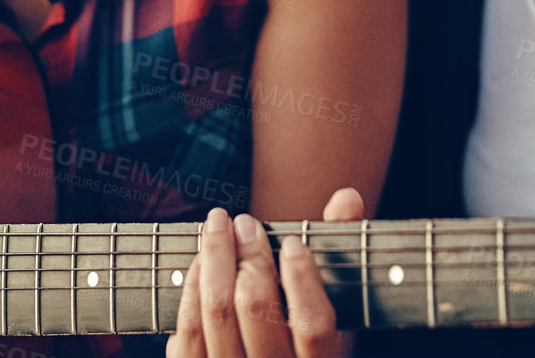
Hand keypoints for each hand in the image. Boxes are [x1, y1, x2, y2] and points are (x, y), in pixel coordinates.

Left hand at [168, 187, 363, 357]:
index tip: (293, 243)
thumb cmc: (304, 336)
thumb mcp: (333, 309)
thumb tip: (346, 197)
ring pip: (216, 315)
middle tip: (246, 222)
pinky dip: (191, 290)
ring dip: (214, 261)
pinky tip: (200, 263)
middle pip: (255, 309)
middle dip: (249, 256)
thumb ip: (341, 250)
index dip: (303, 280)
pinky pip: (187, 334)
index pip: (314, 325)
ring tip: (218, 228)